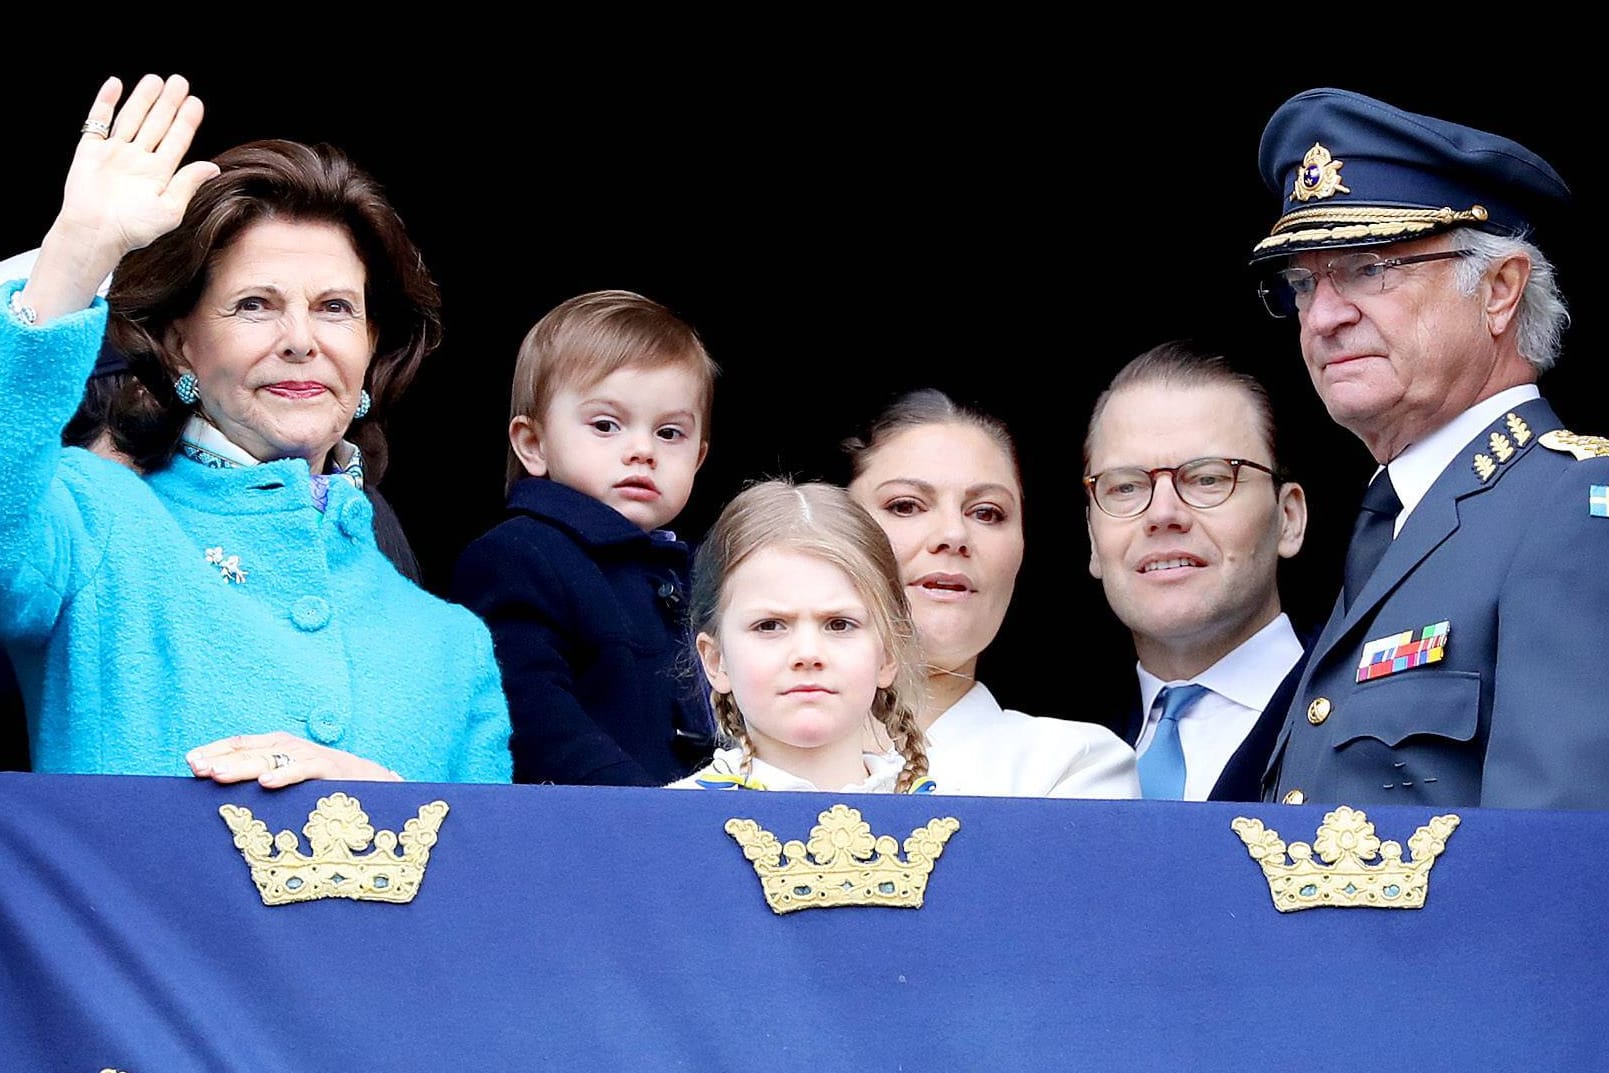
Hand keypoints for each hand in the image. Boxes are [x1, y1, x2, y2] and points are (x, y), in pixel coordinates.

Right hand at [23, 74, 219, 320]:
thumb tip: (213, 167)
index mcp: (159, 173)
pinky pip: (98, 121)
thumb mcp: (170, 209)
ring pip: (132, 118)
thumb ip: (188, 184)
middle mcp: (138, 160)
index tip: (195, 102)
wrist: (94, 232)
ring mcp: (114, 153)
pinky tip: (116, 84)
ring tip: (156, 80)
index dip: (186, 121)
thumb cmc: (133, 228)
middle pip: (156, 124)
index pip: (177, 140)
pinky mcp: (90, 151)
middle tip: (180, 81)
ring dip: (143, 99)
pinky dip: (105, 102)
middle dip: (168, 103)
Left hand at [186, 731, 404, 787]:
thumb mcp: (286, 775)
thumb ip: (258, 776)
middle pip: (247, 751)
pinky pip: (302, 771)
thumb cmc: (319, 783)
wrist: (370, 782)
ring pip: (268, 759)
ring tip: (218, 775)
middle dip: (219, 760)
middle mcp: (289, 745)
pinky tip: (266, 782)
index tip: (190, 762)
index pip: (239, 743)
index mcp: (276, 745)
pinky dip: (284, 775)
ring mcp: (308, 755)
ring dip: (241, 767)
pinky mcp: (327, 769)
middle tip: (196, 769)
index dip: (214, 750)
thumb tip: (217, 785)